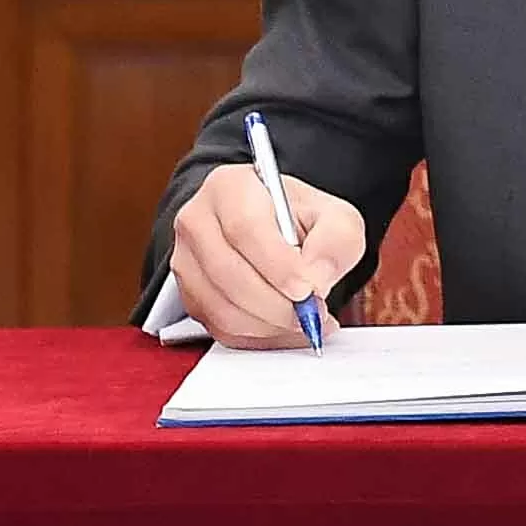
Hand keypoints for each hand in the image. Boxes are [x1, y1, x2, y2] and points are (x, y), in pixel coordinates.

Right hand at [167, 158, 365, 348]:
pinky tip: (288, 328)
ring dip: (271, 325)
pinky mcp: (191, 299)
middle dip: (277, 304)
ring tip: (306, 320)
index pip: (244, 228)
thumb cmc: (300, 221)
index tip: (308, 289)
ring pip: (223, 309)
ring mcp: (188, 263)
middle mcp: (198, 221)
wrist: (275, 232)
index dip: (277, 265)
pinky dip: (261, 338)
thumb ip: (336, 240)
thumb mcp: (334, 217)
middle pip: (228, 273)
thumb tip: (316, 279)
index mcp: (229, 187)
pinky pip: (223, 331)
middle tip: (312, 313)